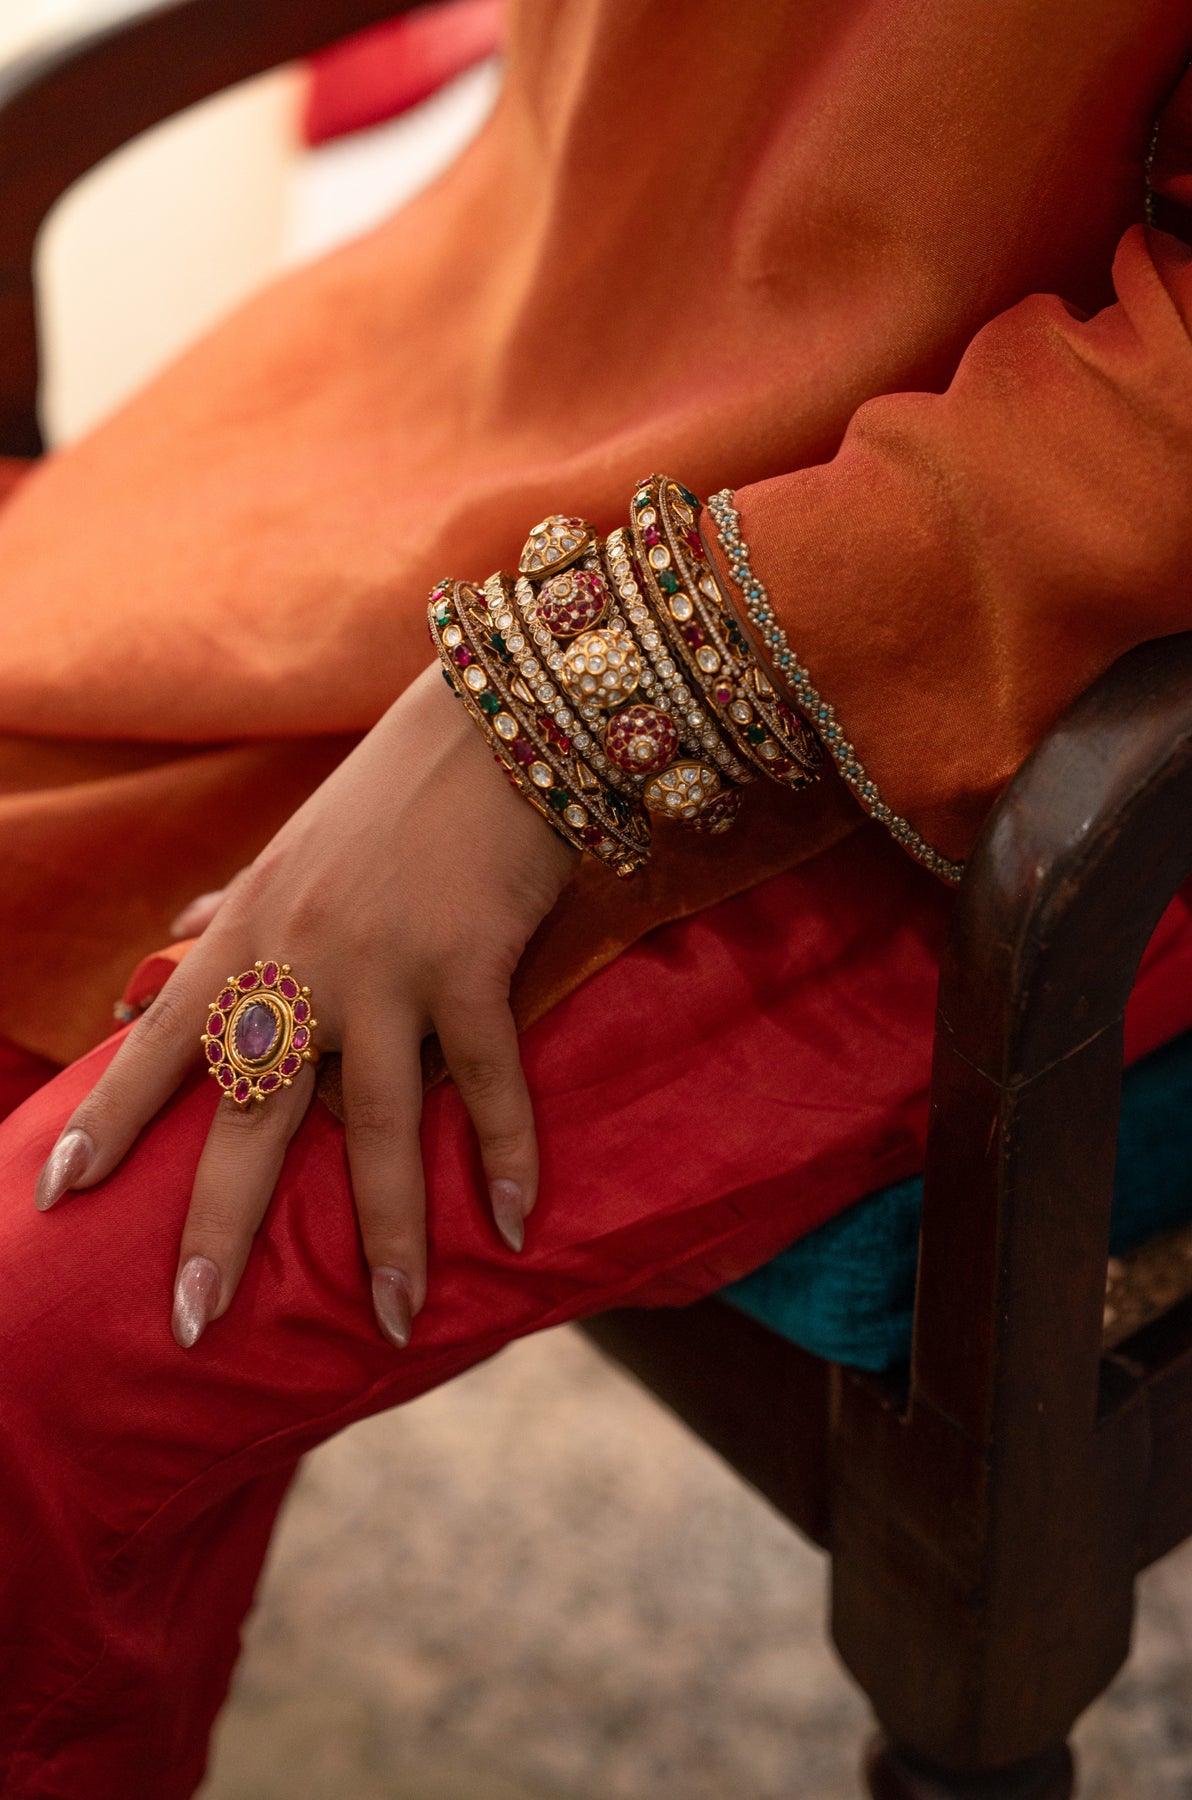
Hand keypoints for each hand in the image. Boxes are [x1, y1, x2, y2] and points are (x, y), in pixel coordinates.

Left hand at [34, 664, 578, 1348]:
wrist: (492, 722)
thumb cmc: (389, 793)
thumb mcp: (289, 850)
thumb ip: (228, 910)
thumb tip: (172, 941)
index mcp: (248, 933)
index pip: (159, 1042)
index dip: (111, 1123)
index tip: (59, 1198)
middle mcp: (300, 960)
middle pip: (251, 1113)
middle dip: (219, 1224)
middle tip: (192, 1321)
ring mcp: (384, 966)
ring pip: (372, 1123)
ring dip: (385, 1231)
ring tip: (389, 1320)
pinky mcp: (468, 962)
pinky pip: (483, 1080)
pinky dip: (503, 1154)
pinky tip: (512, 1225)